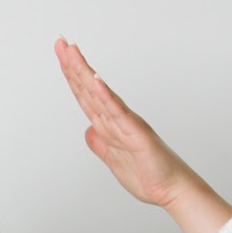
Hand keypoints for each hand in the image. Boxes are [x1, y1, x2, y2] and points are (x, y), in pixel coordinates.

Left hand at [55, 37, 231, 232]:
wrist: (171, 191)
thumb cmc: (148, 174)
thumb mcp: (112, 159)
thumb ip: (100, 144)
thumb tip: (88, 132)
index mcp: (108, 124)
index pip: (84, 94)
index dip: (71, 74)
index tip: (61, 54)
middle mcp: (116, 118)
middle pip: (88, 87)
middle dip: (73, 64)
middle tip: (60, 42)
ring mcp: (126, 124)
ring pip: (100, 94)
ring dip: (85, 72)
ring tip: (73, 51)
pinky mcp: (136, 134)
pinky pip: (118, 113)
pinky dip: (106, 96)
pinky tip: (95, 81)